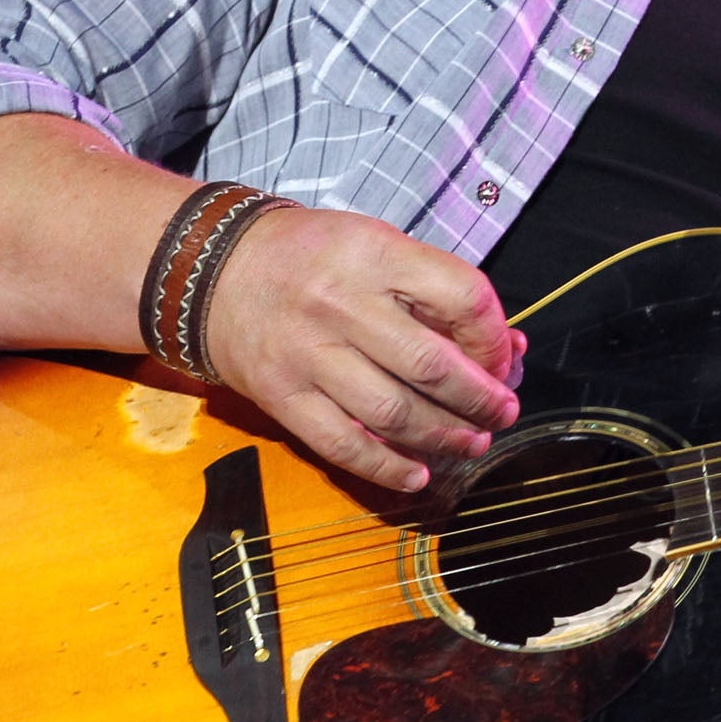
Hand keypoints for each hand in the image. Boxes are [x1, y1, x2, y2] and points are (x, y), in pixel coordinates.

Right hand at [202, 206, 524, 491]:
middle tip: (502, 412)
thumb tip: (508, 345)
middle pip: (431, 365)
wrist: (212, 269)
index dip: (494, 336)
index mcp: (375, 254)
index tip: (504, 357)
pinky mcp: (281, 396)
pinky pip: (342, 444)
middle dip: (480, 398)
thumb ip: (437, 292)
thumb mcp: (375, 246)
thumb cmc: (309, 255)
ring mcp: (308, 354)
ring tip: (472, 443)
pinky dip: (387, 467)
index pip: (461, 296)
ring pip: (393, 412)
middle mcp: (342, 304)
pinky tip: (418, 475)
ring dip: (444, 436)